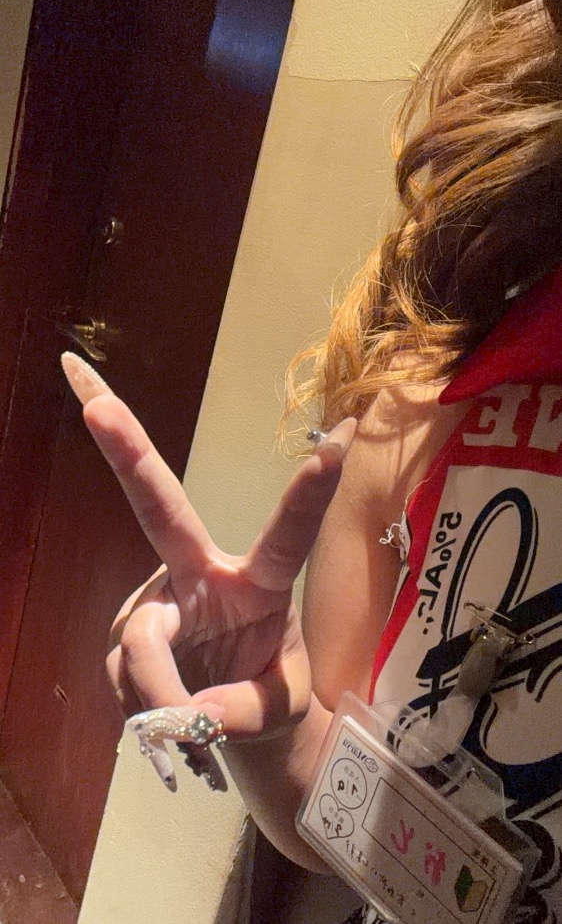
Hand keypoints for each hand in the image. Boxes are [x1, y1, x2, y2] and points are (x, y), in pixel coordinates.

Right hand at [62, 353, 355, 786]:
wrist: (227, 719)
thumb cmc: (269, 689)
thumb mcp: (281, 708)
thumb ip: (247, 710)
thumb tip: (193, 716)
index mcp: (259, 580)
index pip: (287, 534)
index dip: (308, 493)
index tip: (341, 438)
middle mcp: (197, 572)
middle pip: (159, 508)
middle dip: (128, 451)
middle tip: (95, 404)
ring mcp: (154, 600)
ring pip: (141, 643)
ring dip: (161, 698)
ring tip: (191, 742)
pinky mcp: (124, 633)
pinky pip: (124, 678)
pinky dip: (145, 714)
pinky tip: (164, 729)